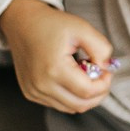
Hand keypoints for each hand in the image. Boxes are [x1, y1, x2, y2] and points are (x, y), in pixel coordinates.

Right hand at [0, 0, 116, 113]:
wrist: (22, 23)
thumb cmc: (51, 24)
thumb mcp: (82, 28)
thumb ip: (101, 48)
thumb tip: (106, 68)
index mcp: (54, 69)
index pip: (88, 91)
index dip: (104, 84)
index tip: (106, 71)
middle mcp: (41, 85)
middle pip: (81, 105)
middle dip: (97, 94)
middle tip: (101, 76)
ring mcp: (34, 91)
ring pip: (70, 107)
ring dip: (83, 95)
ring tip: (83, 73)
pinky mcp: (30, 93)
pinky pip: (58, 104)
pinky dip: (70, 95)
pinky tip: (70, 77)